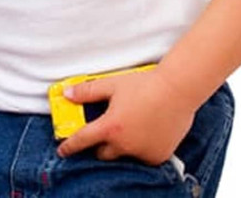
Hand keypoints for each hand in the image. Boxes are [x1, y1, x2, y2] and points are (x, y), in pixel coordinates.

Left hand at [56, 69, 195, 164]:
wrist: (177, 89)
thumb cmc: (145, 85)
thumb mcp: (113, 84)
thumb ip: (88, 91)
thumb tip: (67, 93)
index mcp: (110, 127)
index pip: (83, 140)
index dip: (70, 146)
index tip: (63, 150)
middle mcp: (125, 145)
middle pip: (103, 153)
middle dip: (101, 145)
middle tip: (106, 131)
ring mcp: (142, 153)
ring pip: (125, 154)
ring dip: (123, 145)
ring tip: (132, 124)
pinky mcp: (157, 156)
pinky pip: (143, 156)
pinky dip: (142, 147)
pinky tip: (148, 130)